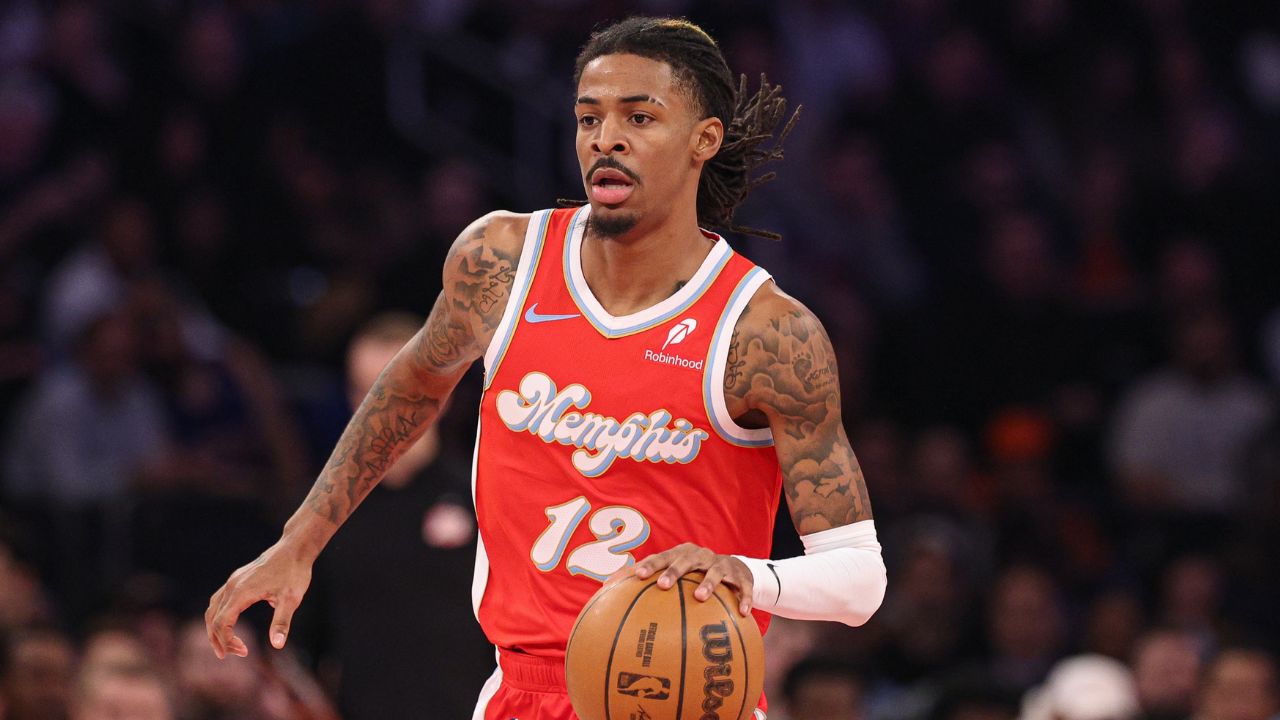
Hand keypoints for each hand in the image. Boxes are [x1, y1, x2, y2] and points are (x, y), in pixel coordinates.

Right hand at [205, 541, 313, 658]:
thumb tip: (278, 645)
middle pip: (212, 617)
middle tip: (228, 655)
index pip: (221, 623)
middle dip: (217, 639)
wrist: (295, 548)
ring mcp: (233, 580)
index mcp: (241, 592)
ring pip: (213, 608)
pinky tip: (230, 624)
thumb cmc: (294, 572)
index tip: (243, 652)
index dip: (227, 641)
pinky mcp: (238, 578)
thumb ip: (282, 622)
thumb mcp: (291, 599)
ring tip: (224, 644)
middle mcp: (232, 585)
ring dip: (215, 627)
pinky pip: (220, 599)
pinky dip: (219, 615)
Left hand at [631, 543, 753, 615]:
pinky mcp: (741, 577)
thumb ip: (649, 578)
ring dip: (708, 583)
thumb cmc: (695, 573)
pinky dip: (743, 599)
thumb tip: (608, 587)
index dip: (651, 565)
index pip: (663, 557)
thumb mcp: (677, 571)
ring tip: (700, 597)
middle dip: (674, 571)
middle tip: (663, 585)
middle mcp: (702, 556)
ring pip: (715, 572)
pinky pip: (743, 588)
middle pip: (686, 560)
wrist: (735, 568)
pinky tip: (743, 613)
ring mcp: (722, 566)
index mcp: (683, 554)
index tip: (638, 576)